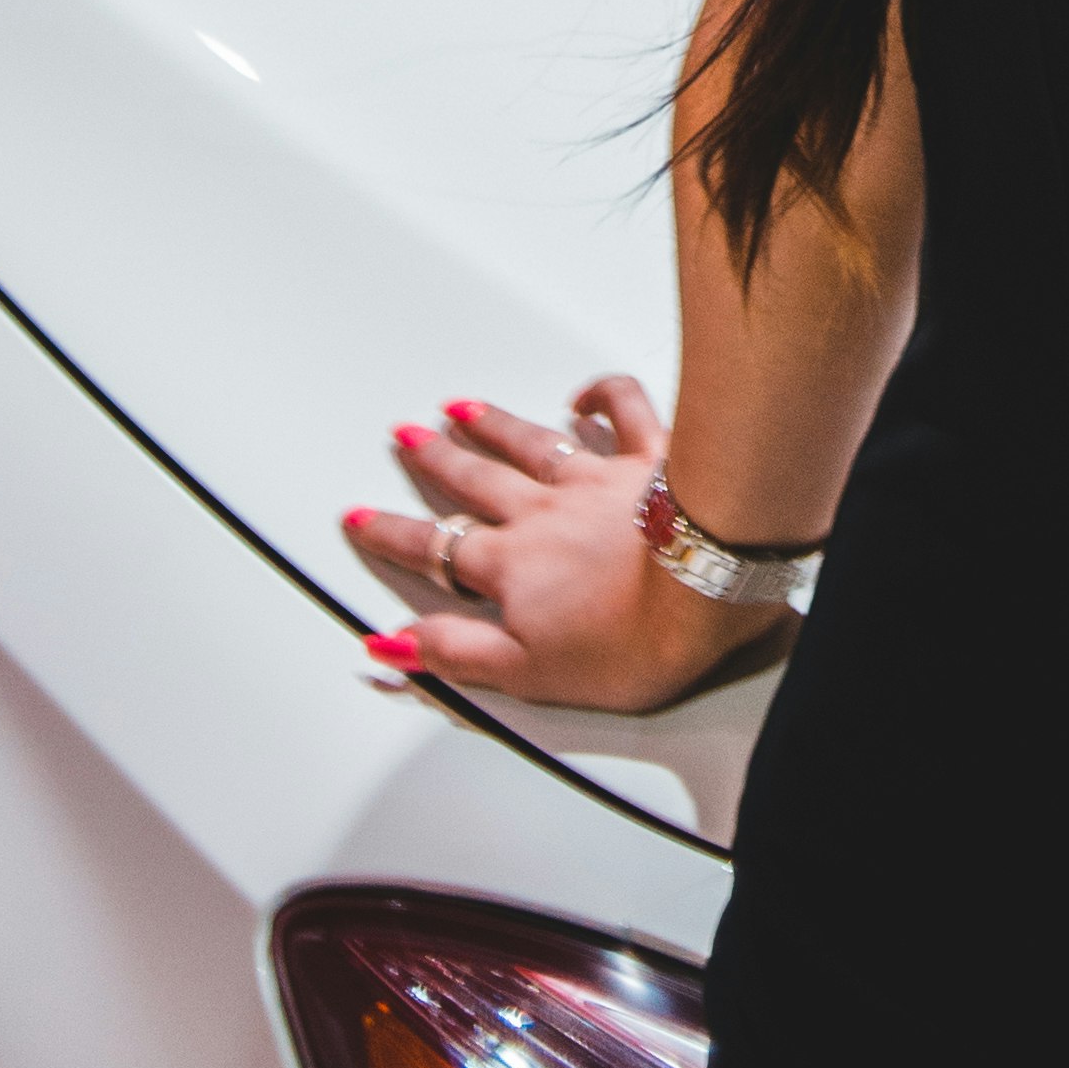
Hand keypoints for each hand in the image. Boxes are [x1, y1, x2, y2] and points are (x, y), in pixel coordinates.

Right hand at [343, 371, 778, 714]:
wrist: (707, 585)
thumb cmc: (631, 639)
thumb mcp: (529, 673)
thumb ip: (458, 653)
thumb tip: (393, 645)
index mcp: (514, 566)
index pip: (438, 550)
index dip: (394, 536)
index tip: (361, 517)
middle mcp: (546, 512)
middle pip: (478, 480)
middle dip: (437, 461)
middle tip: (406, 437)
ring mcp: (597, 477)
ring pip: (533, 441)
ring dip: (493, 424)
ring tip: (461, 407)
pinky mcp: (652, 456)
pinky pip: (622, 409)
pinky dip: (600, 395)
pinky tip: (583, 394)